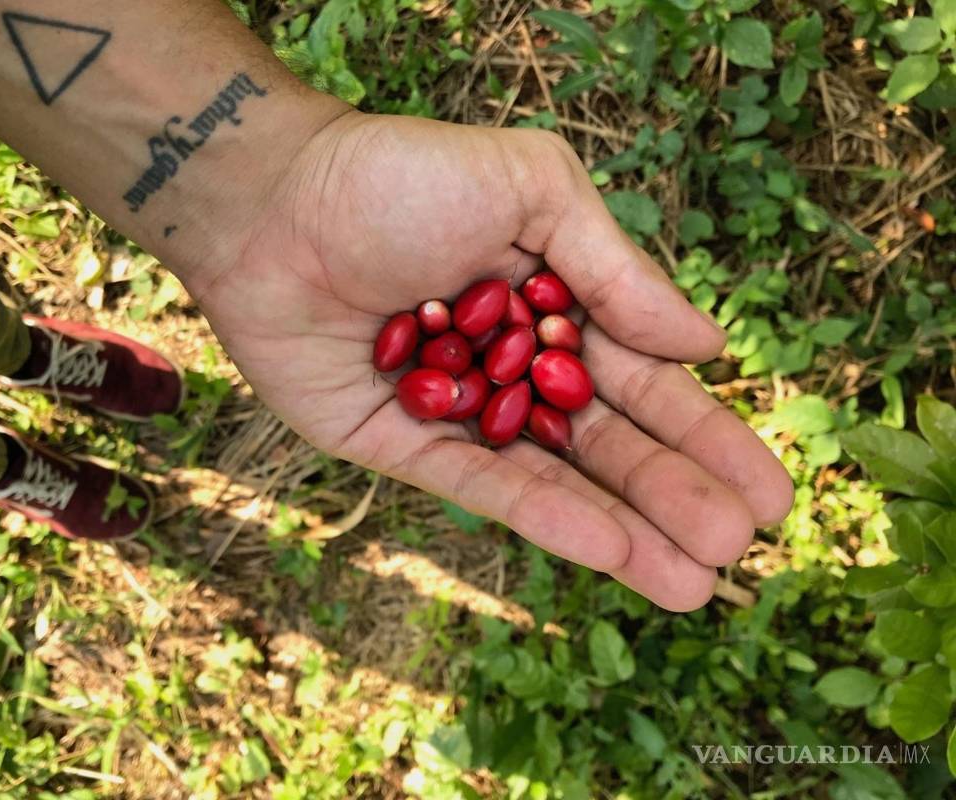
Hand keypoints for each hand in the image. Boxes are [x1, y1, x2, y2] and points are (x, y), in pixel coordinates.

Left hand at [191, 111, 793, 610]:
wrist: (274, 203)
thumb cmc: (400, 177)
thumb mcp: (529, 189)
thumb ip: (615, 270)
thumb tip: (703, 347)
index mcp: (551, 302)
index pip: (642, 378)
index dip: (702, 432)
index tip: (767, 488)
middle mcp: (512, 365)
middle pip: (608, 441)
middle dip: (675, 493)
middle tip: (740, 546)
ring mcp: (460, 412)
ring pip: (557, 478)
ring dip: (627, 528)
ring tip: (696, 580)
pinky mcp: (403, 445)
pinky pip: (483, 488)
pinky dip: (547, 518)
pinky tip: (611, 551)